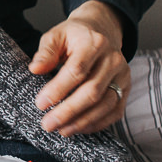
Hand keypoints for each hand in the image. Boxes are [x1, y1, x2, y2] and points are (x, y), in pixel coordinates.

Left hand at [29, 0, 129, 135]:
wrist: (101, 31)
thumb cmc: (74, 36)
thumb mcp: (56, 36)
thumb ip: (46, 52)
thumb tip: (35, 69)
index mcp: (94, 43)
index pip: (76, 71)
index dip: (58, 90)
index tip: (40, 104)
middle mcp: (113, 60)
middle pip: (92, 91)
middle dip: (68, 112)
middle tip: (48, 124)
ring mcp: (122, 76)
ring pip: (105, 105)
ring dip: (82, 122)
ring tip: (61, 130)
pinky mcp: (126, 88)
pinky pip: (114, 111)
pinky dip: (97, 123)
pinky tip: (79, 128)